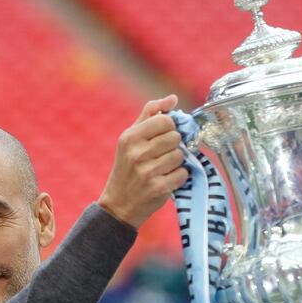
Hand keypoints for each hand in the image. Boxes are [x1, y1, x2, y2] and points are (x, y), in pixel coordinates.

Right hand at [98, 95, 188, 227]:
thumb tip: (172, 98)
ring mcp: (148, 172)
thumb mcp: (130, 138)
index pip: (166, 120)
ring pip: (180, 155)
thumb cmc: (126, 168)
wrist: (119, 204)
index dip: (170, 128)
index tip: (164, 137)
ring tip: (163, 168)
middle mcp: (137, 153)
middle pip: (175, 137)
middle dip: (173, 145)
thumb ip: (150, 114)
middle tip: (162, 155)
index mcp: (130, 137)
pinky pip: (182, 173)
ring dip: (176, 162)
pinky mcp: (159, 188)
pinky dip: (179, 177)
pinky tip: (166, 179)